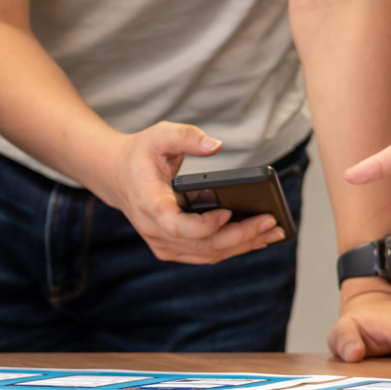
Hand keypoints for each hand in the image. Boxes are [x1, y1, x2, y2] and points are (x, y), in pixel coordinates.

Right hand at [97, 122, 285, 264]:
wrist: (117, 175)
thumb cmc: (141, 154)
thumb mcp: (159, 135)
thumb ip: (186, 137)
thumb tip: (215, 145)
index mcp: (150, 205)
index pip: (178, 227)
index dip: (205, 225)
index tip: (229, 212)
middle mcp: (155, 231)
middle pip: (202, 245)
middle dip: (240, 236)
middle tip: (271, 222)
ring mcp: (163, 244)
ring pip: (207, 254)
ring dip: (242, 246)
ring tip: (273, 231)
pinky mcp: (172, 248)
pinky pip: (205, 254)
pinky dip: (231, 249)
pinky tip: (255, 239)